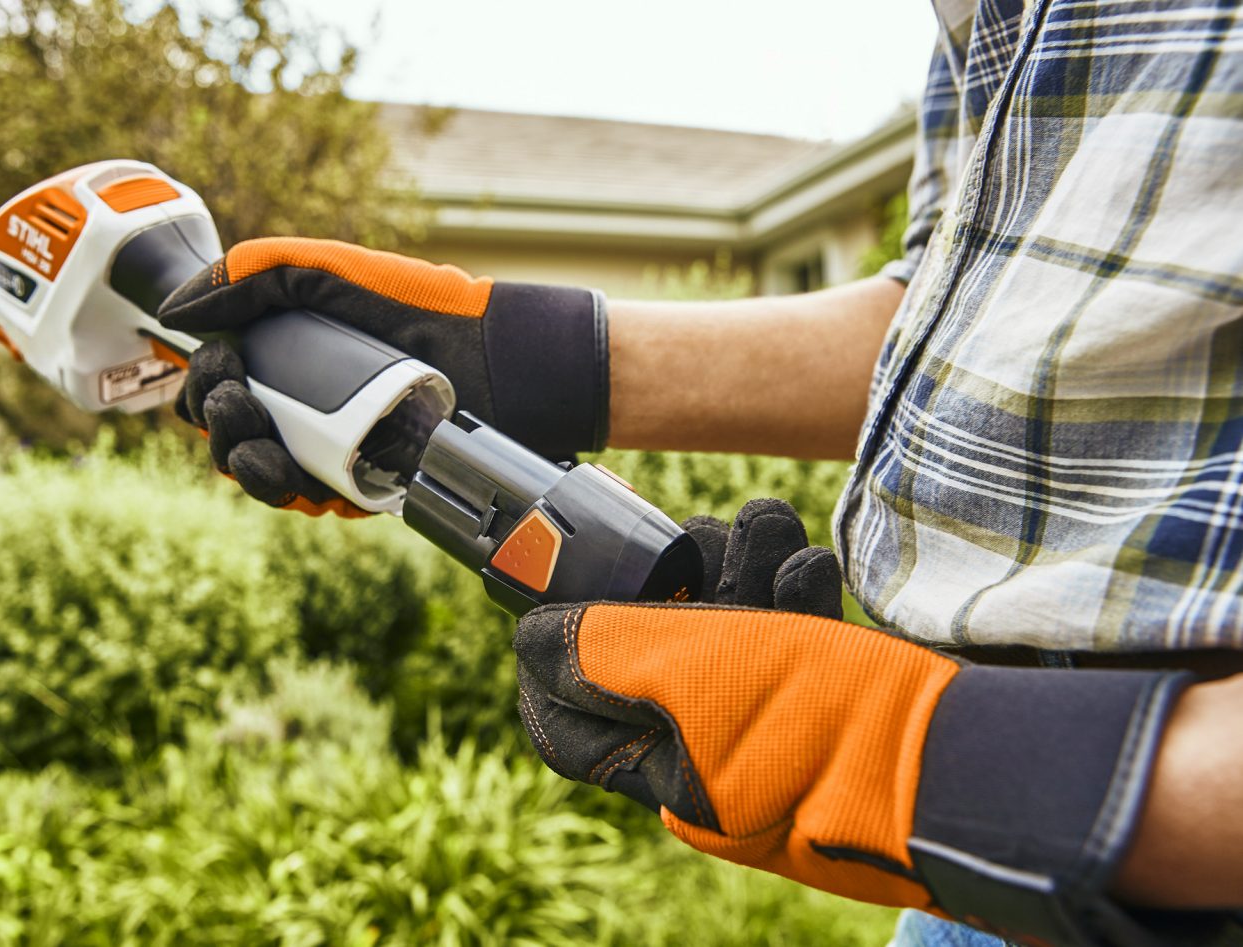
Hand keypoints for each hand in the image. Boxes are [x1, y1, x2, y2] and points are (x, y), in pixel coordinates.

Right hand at [158, 238, 607, 511]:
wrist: (499, 360)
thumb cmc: (423, 308)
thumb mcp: (333, 271)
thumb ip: (255, 273)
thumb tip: (173, 311)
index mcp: (286, 356)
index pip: (217, 382)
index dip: (204, 381)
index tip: (223, 365)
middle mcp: (302, 405)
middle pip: (228, 432)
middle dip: (219, 424)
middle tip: (242, 405)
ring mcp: (330, 447)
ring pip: (260, 474)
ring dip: (245, 467)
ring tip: (263, 451)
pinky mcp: (362, 483)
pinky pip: (309, 499)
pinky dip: (293, 492)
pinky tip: (298, 478)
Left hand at [514, 498, 1194, 943]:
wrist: (965, 760)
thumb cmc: (816, 721)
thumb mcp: (684, 674)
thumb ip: (596, 651)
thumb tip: (529, 639)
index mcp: (662, 772)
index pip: (570, 729)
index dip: (548, 661)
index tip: (550, 598)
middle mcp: (712, 760)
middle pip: (658, 661)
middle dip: (675, 584)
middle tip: (698, 540)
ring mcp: (776, 735)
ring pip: (731, 639)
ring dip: (743, 572)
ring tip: (767, 530)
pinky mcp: (832, 707)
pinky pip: (793, 645)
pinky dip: (796, 597)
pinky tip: (810, 565)